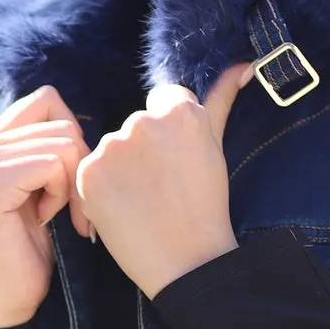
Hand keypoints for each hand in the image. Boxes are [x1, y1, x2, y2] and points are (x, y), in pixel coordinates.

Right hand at [0, 86, 92, 328]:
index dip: (72, 138)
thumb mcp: (40, 188)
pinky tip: (45, 220)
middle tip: (68, 210)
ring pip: (64, 142)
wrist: (4, 301)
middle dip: (78, 168)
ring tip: (54, 216)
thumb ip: (45, 149)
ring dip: (72, 185)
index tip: (67, 182)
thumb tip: (76, 119)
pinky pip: (54, 164)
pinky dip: (63, 195)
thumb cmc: (28, 250)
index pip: (47, 101)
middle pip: (61, 122)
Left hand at [75, 64, 253, 298]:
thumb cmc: (205, 206)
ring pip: (111, 148)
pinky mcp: (88, 173)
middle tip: (162, 189)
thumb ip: (220, 100)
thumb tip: (241, 65)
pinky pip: (89, 171)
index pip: (163, 102)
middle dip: (144, 152)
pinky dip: (101, 189)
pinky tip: (122, 209)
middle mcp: (144, 121)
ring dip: (120, 169)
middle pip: (136, 124)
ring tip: (143, 202)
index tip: (177, 164)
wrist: (187, 263)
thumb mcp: (215, 147)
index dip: (169, 137)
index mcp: (180, 111)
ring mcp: (113, 147)